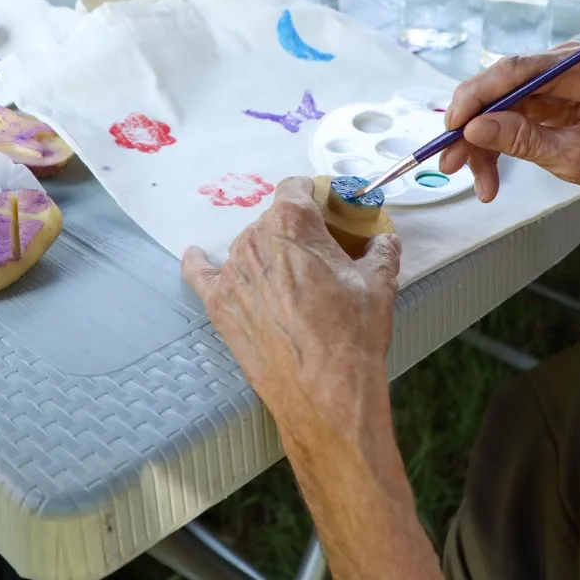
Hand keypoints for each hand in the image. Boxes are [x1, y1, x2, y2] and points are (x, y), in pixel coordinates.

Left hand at [181, 177, 400, 431]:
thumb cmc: (353, 334)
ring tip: (292, 282)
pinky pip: (202, 274)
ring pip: (250, 246)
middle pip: (274, 219)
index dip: (315, 196)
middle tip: (322, 256)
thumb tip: (383, 241)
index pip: (296, 187)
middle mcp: (254, 239)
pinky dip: (199, 263)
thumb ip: (381, 251)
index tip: (330, 211)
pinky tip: (195, 255)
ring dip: (268, 253)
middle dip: (297, 231)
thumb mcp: (379, 284)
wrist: (325, 392)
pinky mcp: (219, 306)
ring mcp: (232, 273)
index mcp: (291, 223)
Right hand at [439, 45, 579, 205]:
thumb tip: (475, 128)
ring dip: (483, 143)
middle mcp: (567, 64)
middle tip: (449, 160)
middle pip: (502, 87)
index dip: (476, 97)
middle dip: (473, 126)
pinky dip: (499, 144)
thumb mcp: (574, 157)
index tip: (451, 125)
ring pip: (502, 106)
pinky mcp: (552, 99)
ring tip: (476, 181)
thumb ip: (523, 140)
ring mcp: (558, 81)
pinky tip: (489, 174)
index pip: (515, 70)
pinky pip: (513, 117)